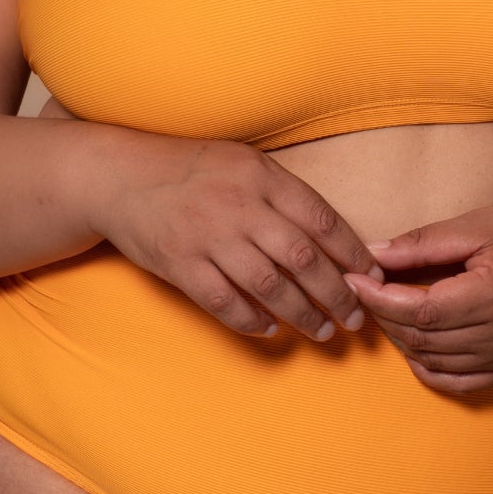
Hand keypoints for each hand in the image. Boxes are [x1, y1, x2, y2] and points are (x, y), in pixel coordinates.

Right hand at [81, 128, 386, 344]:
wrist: (120, 176)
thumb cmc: (190, 169)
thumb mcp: (243, 162)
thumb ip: (282, 194)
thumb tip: (333, 239)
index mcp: (261, 176)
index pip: (322, 219)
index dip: (353, 253)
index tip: (372, 277)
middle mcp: (239, 206)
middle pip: (303, 260)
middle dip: (338, 293)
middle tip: (357, 317)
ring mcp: (208, 237)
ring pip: (269, 287)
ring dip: (303, 314)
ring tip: (324, 330)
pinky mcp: (180, 264)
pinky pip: (225, 302)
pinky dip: (251, 321)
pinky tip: (270, 330)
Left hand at [342, 198, 492, 394]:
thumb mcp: (477, 225)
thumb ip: (423, 243)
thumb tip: (374, 255)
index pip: (419, 311)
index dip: (378, 298)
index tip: (354, 278)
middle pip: (421, 339)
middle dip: (384, 315)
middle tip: (366, 288)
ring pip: (435, 362)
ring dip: (402, 339)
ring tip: (388, 308)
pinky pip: (461, 383)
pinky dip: (430, 369)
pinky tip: (415, 347)